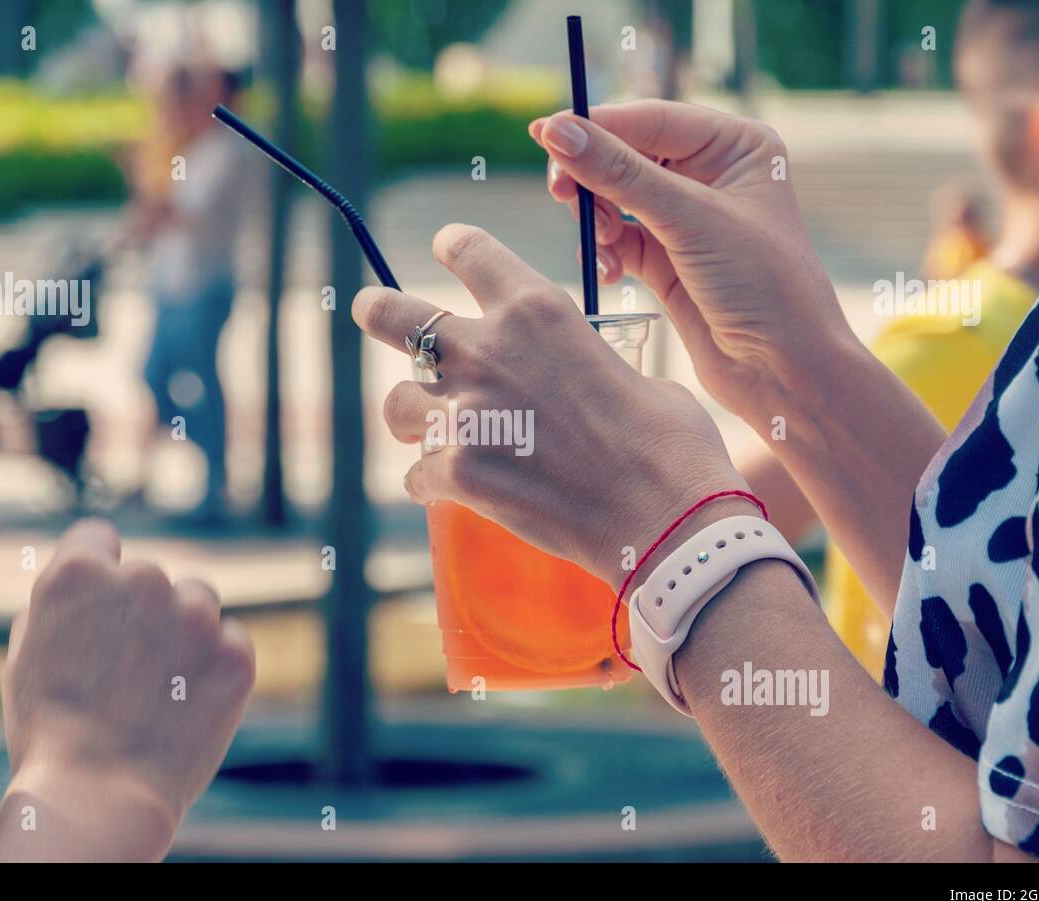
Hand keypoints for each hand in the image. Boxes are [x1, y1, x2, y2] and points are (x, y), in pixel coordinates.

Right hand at [0, 519, 254, 858]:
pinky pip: (230, 642)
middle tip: (123, 671)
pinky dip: (217, 666)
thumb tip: (84, 588)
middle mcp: (143, 580)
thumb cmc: (50, 731)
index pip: (96, 538)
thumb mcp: (27, 656)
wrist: (98, 797)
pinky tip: (188, 703)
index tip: (98, 607)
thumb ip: (58, 607)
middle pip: (150, 579)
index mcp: (79, 573)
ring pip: (197, 602)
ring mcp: (196, 615)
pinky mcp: (235, 652)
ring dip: (185, 632)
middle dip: (141, 613)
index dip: (96, 573)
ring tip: (158, 688)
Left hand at [353, 224, 755, 588]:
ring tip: (424, 431)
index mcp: (537, 310)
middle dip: (379, 310)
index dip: (454, 246)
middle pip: (398, 315)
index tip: (446, 246)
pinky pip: (416, 475)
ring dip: (412, 416)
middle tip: (369, 307)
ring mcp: (466, 413)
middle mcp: (489, 351)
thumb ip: (584, 364)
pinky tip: (443, 494)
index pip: (471, 252)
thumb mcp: (631, 372)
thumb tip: (576, 382)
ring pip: (398, 404)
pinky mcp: (458, 473)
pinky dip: (428, 484)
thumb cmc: (669, 443)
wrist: (665, 516)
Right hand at [531, 100, 856, 422]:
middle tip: (561, 196)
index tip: (543, 134)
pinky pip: (618, 240)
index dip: (595, 127)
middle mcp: (711, 175)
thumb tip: (558, 132)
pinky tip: (612, 273)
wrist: (784, 371)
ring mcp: (687, 220)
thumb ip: (619, 174)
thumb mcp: (689, 220)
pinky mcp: (667, 261)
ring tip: (603, 247)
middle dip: (592, 179)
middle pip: (625, 156)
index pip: (649, 120)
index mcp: (735, 146)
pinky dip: (605, 253)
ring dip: (597, 221)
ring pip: (615, 199)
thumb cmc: (762, 285)